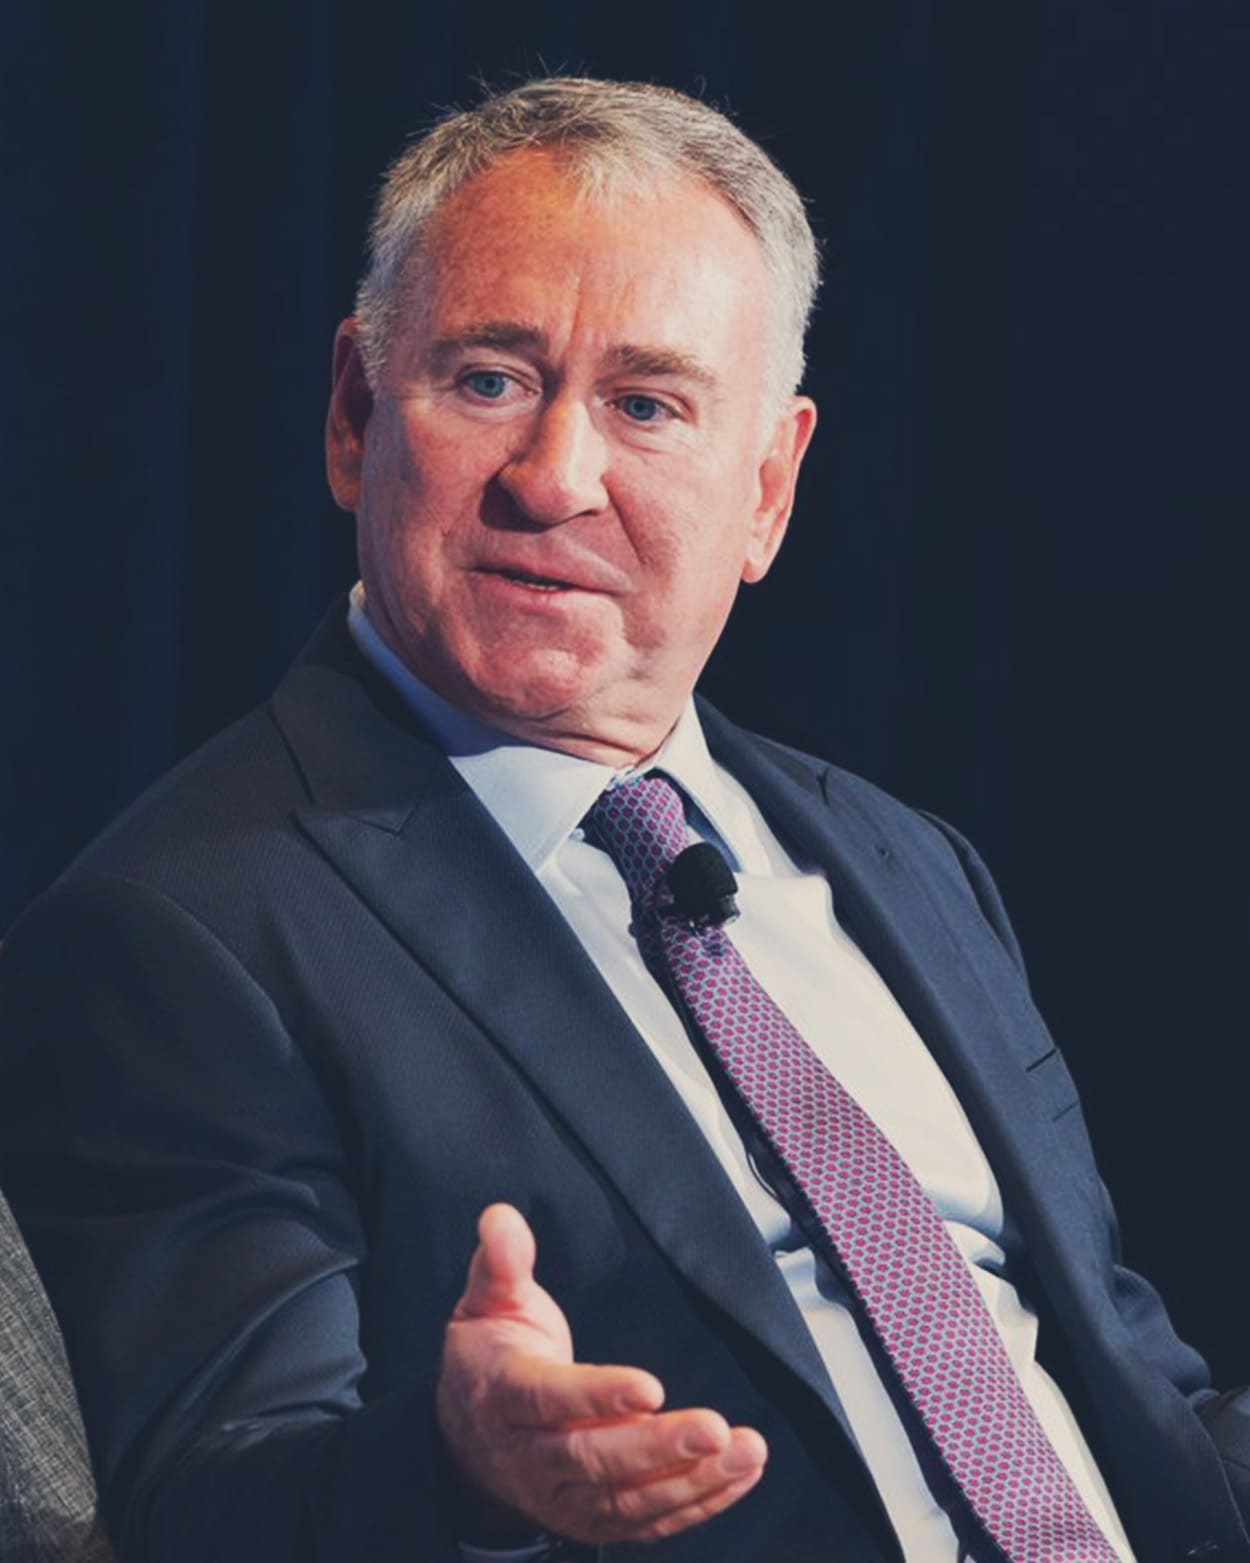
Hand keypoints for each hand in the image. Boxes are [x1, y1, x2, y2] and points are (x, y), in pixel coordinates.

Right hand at [436, 1203, 767, 1544]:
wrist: (467, 1434)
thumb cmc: (491, 1355)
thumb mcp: (487, 1301)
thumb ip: (501, 1262)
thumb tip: (502, 1218)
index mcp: (506, 1396)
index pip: (550, 1399)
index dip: (598, 1397)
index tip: (651, 1387)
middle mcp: (531, 1457)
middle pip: (596, 1460)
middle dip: (659, 1448)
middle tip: (716, 1429)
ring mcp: (562, 1495)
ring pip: (628, 1499)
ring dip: (692, 1481)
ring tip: (746, 1451)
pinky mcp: (592, 1517)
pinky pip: (646, 1521)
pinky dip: (697, 1503)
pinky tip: (737, 1475)